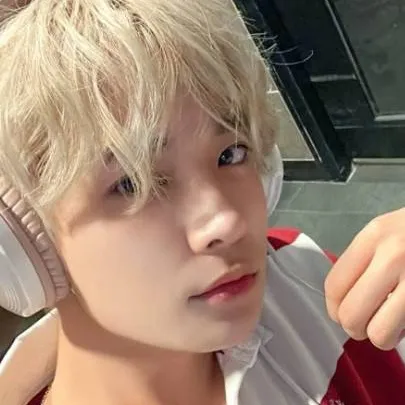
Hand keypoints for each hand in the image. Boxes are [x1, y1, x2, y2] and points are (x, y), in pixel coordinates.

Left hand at [325, 208, 404, 350]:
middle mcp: (394, 256)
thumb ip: (362, 260)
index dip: (333, 308)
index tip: (339, 313)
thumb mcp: (386, 232)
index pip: (335, 285)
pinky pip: (404, 331)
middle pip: (351, 314)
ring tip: (388, 322)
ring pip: (379, 333)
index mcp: (374, 236)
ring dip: (381, 335)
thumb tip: (341, 300)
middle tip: (365, 322)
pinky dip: (403, 332)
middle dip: (354, 327)